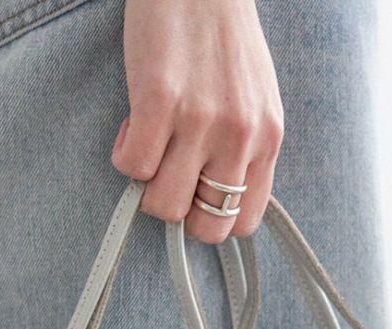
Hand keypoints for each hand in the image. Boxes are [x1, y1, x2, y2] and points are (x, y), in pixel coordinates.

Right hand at [111, 0, 283, 242]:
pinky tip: (133, 123)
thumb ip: (244, 150)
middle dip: (180, 209)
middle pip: (205, 227)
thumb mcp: (255, 101)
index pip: (243, 222)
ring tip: (151, 142)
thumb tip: (215, 198)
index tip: (196, 193)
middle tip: (168, 173)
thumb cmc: (222, 38)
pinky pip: (133, 167)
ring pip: (164, 205)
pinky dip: (124, 153)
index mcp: (267, 139)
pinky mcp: (159, 101)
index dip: (212, 217)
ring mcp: (200, 120)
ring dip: (147, 184)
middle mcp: (240, 135)